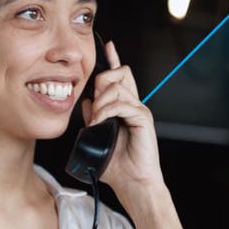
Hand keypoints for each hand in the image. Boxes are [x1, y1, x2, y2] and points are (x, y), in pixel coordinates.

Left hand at [80, 40, 163, 195]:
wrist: (132, 183)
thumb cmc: (117, 165)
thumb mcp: (96, 138)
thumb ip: (92, 118)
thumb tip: (85, 102)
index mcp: (124, 108)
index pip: (120, 77)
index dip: (114, 59)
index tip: (108, 45)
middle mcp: (133, 105)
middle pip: (118, 74)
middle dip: (101, 82)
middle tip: (93, 104)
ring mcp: (139, 110)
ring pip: (117, 88)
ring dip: (100, 101)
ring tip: (95, 120)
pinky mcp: (143, 118)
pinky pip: (122, 104)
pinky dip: (106, 111)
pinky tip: (99, 122)